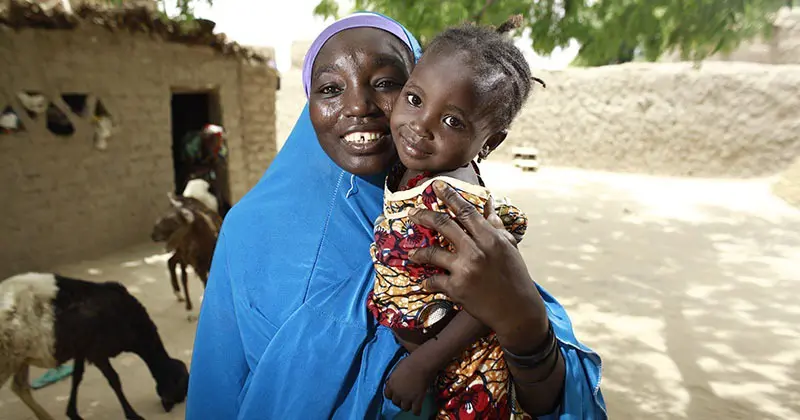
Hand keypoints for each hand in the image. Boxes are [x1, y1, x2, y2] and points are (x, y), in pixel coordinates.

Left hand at [384, 356, 434, 414]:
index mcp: (391, 384)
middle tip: (405, 396)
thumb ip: (394, 377)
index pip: (387, 395)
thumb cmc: (410, 362)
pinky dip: (417, 411)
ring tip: (411, 402)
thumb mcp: (397, 368)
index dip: (392, 394)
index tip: (396, 392)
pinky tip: (418, 410)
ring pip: (404, 408)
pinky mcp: (417, 400)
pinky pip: (416, 411)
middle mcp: (397, 393)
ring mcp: (407, 398)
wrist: (421, 364)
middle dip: (399, 400)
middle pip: (395, 402)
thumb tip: (395, 381)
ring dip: (407, 405)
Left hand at [408, 181, 548, 352]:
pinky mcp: (457, 289)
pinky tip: (424, 282)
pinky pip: (434, 280)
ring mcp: (465, 269)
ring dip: (419, 252)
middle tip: (412, 212)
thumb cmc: (515, 277)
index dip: (449, 196)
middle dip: (424, 215)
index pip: (466, 211)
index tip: (436, 186)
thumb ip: (496, 226)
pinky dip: (427, 282)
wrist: (517, 312)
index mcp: (491, 238)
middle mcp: (476, 250)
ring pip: (433, 253)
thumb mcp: (509, 248)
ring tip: (412, 253)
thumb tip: (489, 204)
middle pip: (444, 225)